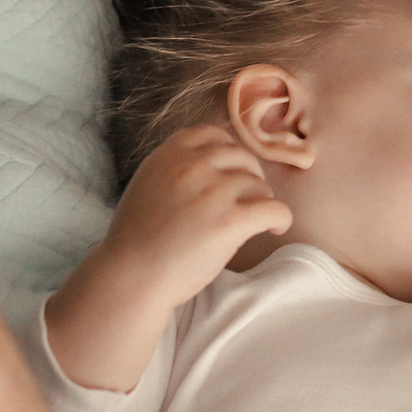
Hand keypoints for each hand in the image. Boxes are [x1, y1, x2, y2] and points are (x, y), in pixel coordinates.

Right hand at [46, 126, 291, 390]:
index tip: (234, 171)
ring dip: (261, 202)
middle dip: (250, 178)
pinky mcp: (232, 220)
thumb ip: (176, 169)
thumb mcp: (148, 184)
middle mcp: (194, 165)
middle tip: (248, 201)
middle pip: (242, 159)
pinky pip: (274, 209)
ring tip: (254, 222)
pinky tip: (275, 228)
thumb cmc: (137, 239)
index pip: (214, 135)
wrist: (131, 275)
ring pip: (259, 186)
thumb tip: (212, 166)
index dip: (230, 153)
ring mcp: (215, 191)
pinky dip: (280, 218)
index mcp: (171, 153)